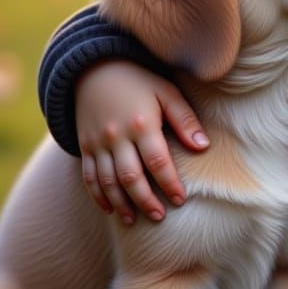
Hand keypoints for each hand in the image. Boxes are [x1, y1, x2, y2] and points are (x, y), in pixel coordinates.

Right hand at [76, 61, 207, 223]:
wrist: (96, 68)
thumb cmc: (140, 81)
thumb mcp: (167, 92)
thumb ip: (185, 120)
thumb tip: (203, 147)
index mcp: (142, 123)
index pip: (157, 162)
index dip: (169, 184)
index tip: (180, 200)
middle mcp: (116, 136)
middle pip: (130, 177)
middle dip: (145, 200)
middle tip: (159, 216)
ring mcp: (97, 143)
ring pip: (107, 182)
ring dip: (121, 204)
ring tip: (134, 220)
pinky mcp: (85, 146)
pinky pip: (89, 176)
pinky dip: (98, 195)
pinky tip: (110, 209)